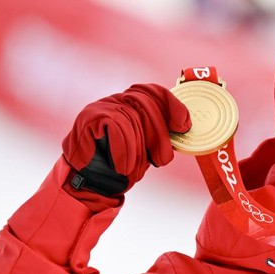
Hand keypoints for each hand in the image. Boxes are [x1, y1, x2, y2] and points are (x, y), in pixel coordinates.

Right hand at [61, 84, 190, 201]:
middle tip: (161, 160)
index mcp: (132, 104)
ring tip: (135, 169)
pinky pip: (114, 125)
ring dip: (137, 149)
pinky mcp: (89, 117)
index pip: (154, 91)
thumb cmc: (120, 164)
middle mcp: (117, 100)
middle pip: (146, 103)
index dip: (173, 105)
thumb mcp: (146, 147)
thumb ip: (160, 134)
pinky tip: (122, 166)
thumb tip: (185, 127)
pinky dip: (123, 149)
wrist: (89, 182)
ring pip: (130, 117)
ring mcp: (101, 106)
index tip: (184, 125)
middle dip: (158, 134)